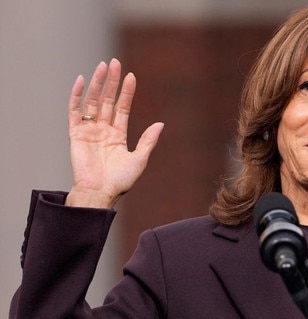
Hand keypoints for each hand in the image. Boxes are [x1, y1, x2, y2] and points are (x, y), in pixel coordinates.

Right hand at [66, 58, 163, 208]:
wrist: (100, 193)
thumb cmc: (120, 181)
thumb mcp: (139, 159)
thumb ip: (148, 141)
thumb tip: (160, 124)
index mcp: (118, 136)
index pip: (122, 108)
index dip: (127, 92)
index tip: (131, 76)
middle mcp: (103, 130)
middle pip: (107, 100)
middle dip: (112, 82)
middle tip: (115, 62)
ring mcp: (89, 131)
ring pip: (93, 102)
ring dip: (98, 84)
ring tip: (103, 67)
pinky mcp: (75, 134)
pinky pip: (75, 111)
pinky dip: (77, 96)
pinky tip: (82, 81)